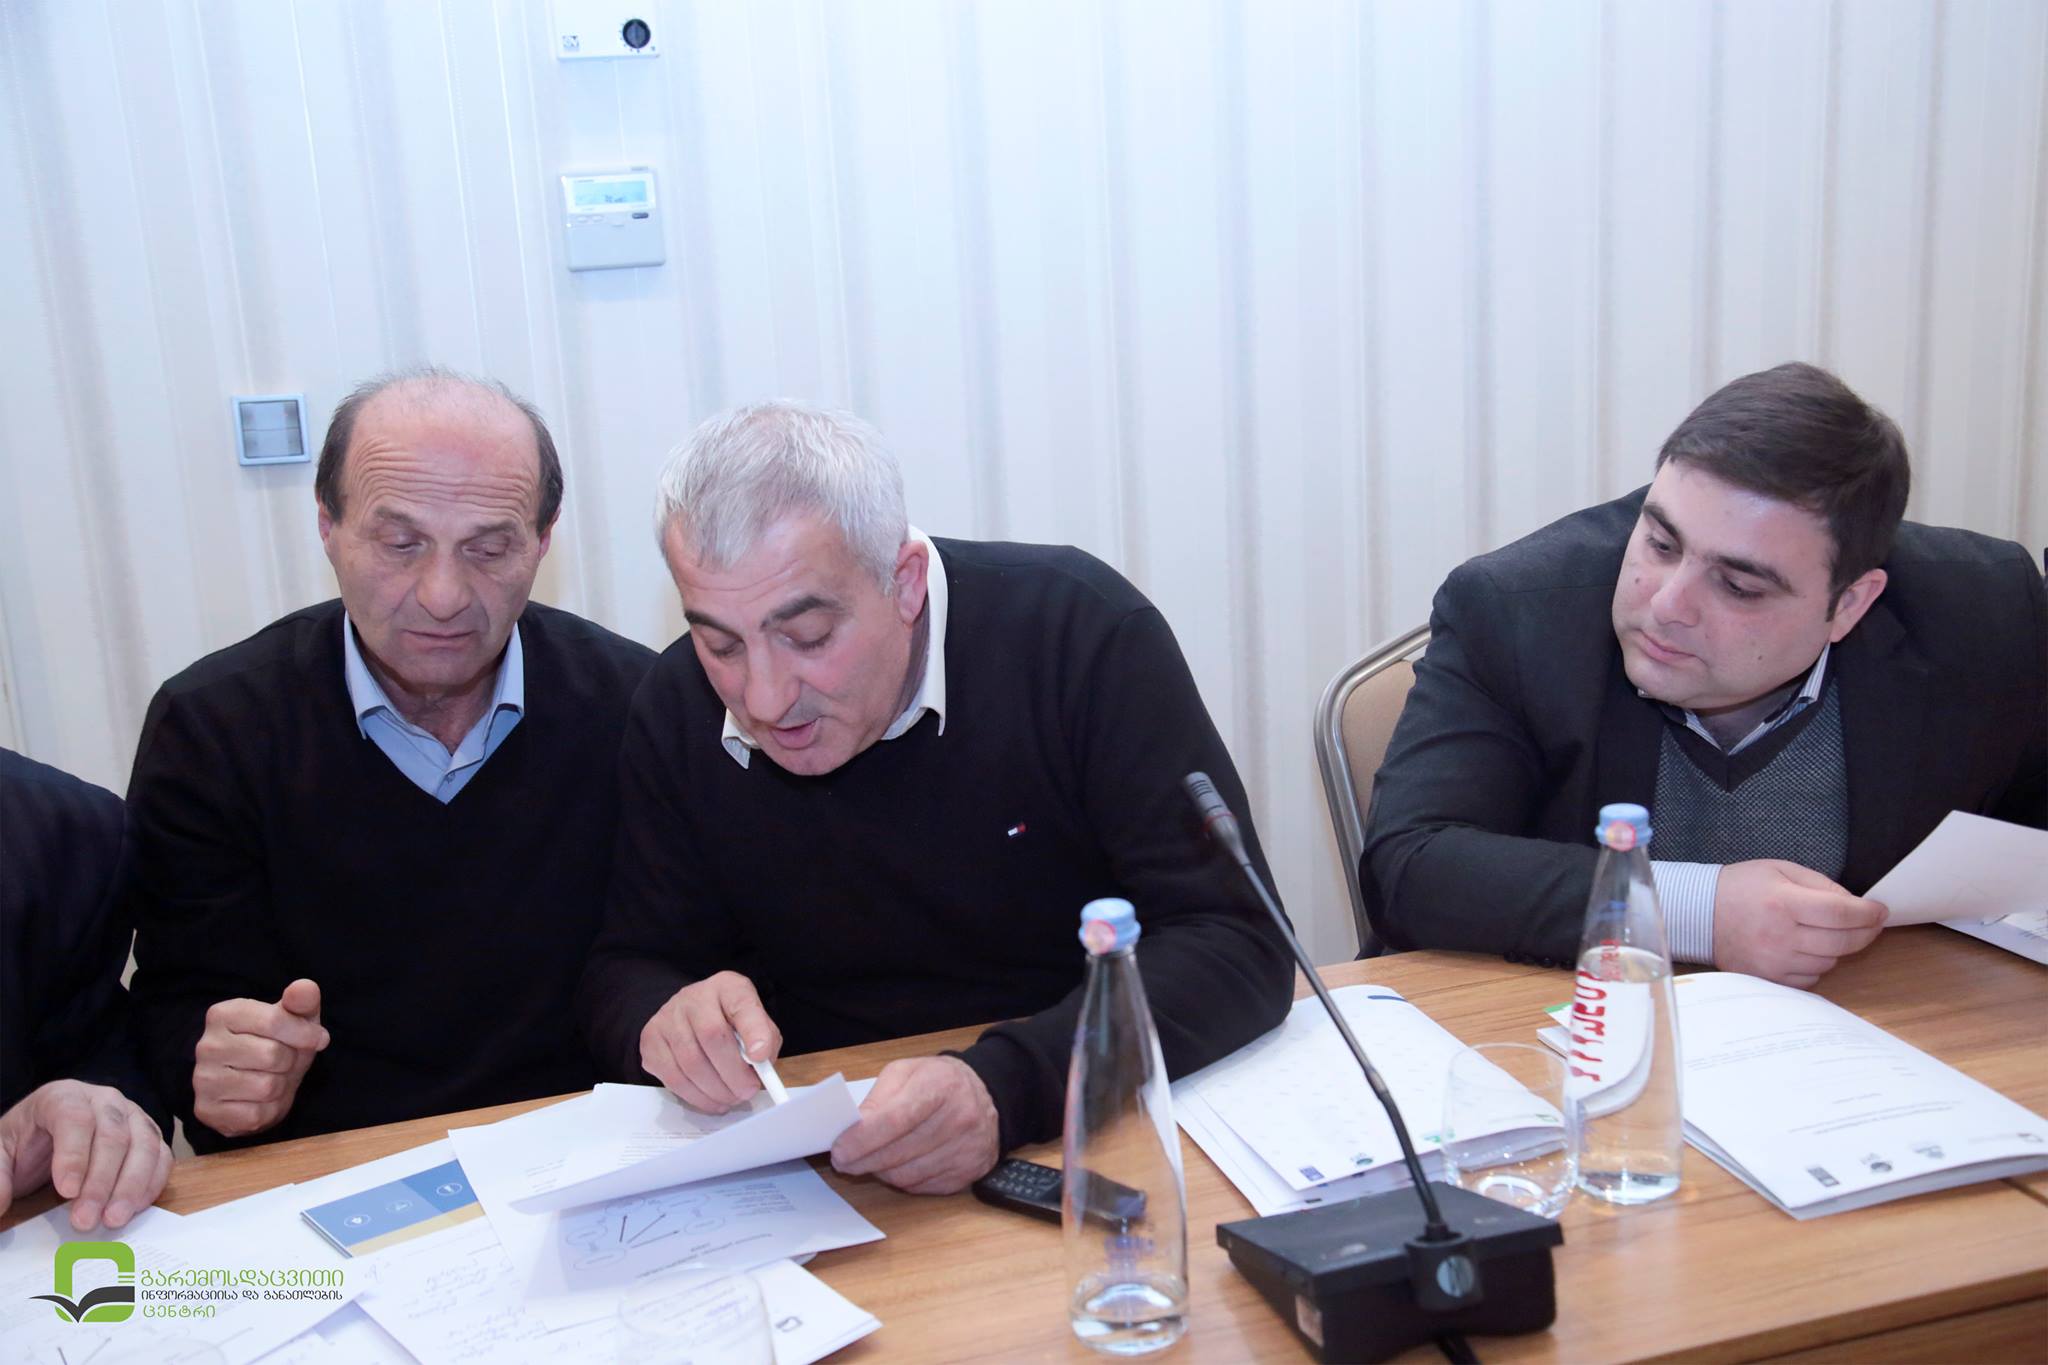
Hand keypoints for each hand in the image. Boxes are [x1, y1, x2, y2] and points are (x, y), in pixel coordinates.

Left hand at [0, 1080, 171, 1230]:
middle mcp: (104, 1100)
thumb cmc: (25, 1144)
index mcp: (63, 1096)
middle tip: (85, 1220)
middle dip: (101, 1181)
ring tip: (112, 1219)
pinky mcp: (149, 1136)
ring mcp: (132, 1115)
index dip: (74, 1155)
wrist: (46, 1138)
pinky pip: (161, 1157)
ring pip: (144, 1144)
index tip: (66, 1192)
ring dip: (131, 1186)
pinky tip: (134, 1208)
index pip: (75, 1118)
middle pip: (113, 1134)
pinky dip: (151, 1183)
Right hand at [191, 978, 328, 1137]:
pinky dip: (269, 1111)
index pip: (274, 1020)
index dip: (305, 1033)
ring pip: (266, 1087)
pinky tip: (260, 1101)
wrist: (253, 1087)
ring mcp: (202, 1080)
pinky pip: (255, 1115)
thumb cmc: (277, 1045)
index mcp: (224, 1014)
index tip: (318, 1039)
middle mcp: (206, 1045)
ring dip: (282, 1087)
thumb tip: (305, 987)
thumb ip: (301, 1001)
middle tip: (286, 1062)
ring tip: (274, 1079)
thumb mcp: (294, 1019)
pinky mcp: (206, 1111)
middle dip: (291, 1062)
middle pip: (272, 1055)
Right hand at [639, 971, 782, 1112]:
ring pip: (690, 1062)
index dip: (753, 1031)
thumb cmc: (729, 1023)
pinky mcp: (650, 1041)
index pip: (741, 1002)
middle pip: (712, 1036)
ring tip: (731, 1099)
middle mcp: (694, 997)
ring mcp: (667, 1017)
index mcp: (727, 987)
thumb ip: (765, 1041)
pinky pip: (672, 1077)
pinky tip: (711, 1100)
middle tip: (746, 1092)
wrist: (689, 1018)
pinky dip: (696, 1096)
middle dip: (733, 1073)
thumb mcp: (756, 1024)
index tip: (760, 1057)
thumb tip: (760, 1065)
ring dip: (715, 1090)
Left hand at [830, 1056, 999, 1195]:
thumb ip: (878, 1098)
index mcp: (941, 1086)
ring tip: (871, 1160)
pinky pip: (922, 1187)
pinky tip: (899, 1164)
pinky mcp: (969, 1172)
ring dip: (881, 1171)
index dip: (862, 1139)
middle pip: (898, 1153)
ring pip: (907, 1176)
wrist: (986, 1094)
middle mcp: (959, 1119)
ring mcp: (967, 1149)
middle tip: (844, 1160)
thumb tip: (852, 1129)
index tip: (839, 1150)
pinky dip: (903, 1179)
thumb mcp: (906, 1072)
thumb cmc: (938, 1081)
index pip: (896, 1120)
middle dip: (863, 1160)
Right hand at [1713, 860, 1885, 987]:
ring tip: (1827, 933)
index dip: (1868, 913)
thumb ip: (1820, 884)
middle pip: (1841, 941)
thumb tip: (1855, 905)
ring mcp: (1773, 962)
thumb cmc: (1741, 887)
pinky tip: (1807, 950)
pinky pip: (1810, 979)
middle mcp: (1780, 935)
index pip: (1841, 912)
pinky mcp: (1768, 979)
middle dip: (1864, 932)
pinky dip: (1816, 965)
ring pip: (1829, 962)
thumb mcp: (1780, 870)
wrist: (1699, 913)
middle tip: (1870, 923)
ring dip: (1837, 948)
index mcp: (1783, 903)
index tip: (1881, 910)